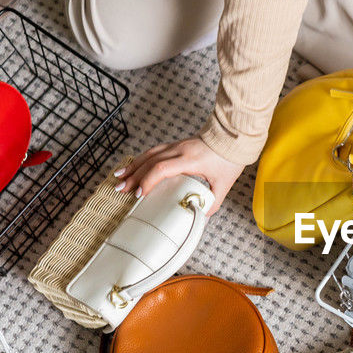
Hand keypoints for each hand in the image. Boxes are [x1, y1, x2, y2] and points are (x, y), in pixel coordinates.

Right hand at [115, 137, 243, 215]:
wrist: (233, 135)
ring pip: (149, 154)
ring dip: (133, 166)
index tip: (140, 194)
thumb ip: (213, 201)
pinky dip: (141, 159)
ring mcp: (177, 145)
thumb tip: (202, 217)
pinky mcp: (177, 144)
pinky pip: (154, 151)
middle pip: (150, 162)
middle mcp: (180, 150)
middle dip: (133, 176)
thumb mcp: (224, 183)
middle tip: (121, 190)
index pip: (162, 168)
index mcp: (190, 160)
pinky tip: (133, 166)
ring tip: (119, 178)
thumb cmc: (230, 158)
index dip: (148, 181)